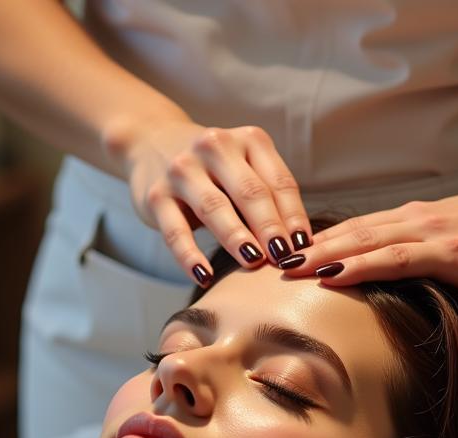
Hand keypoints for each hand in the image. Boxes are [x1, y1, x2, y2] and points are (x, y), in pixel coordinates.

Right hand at [122, 120, 314, 286]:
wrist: (152, 144)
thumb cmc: (214, 171)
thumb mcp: (244, 170)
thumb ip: (267, 198)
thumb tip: (299, 247)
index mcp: (248, 140)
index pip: (278, 182)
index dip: (294, 216)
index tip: (305, 248)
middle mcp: (214, 147)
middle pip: (250, 192)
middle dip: (270, 227)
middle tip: (284, 258)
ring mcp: (182, 170)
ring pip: (214, 208)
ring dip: (236, 238)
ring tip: (253, 262)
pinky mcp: (156, 196)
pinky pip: (175, 232)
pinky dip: (190, 257)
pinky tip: (204, 277)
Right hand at [279, 176, 457, 381]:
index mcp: (446, 250)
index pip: (393, 259)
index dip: (357, 268)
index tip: (319, 279)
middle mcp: (425, 227)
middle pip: (366, 239)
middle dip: (323, 254)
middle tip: (282, 272)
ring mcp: (416, 215)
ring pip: (361, 227)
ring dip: (322, 242)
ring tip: (284, 259)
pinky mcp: (411, 211)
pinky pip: (367, 221)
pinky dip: (336, 232)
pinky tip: (311, 243)